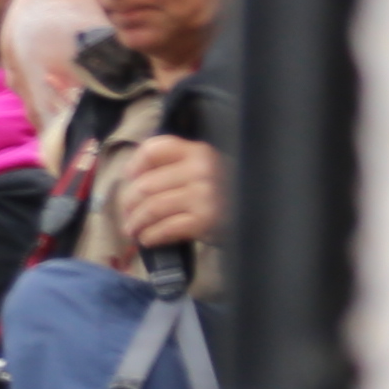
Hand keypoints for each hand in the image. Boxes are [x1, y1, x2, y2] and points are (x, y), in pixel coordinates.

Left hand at [122, 137, 221, 251]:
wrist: (260, 212)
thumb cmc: (224, 192)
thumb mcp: (205, 168)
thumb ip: (176, 166)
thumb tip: (132, 178)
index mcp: (198, 151)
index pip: (153, 149)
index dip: (135, 165)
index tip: (130, 179)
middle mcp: (201, 169)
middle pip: (145, 185)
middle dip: (129, 204)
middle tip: (128, 215)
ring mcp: (204, 195)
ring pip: (151, 208)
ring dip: (135, 223)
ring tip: (133, 230)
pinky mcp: (205, 220)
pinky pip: (165, 228)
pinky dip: (150, 236)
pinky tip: (148, 239)